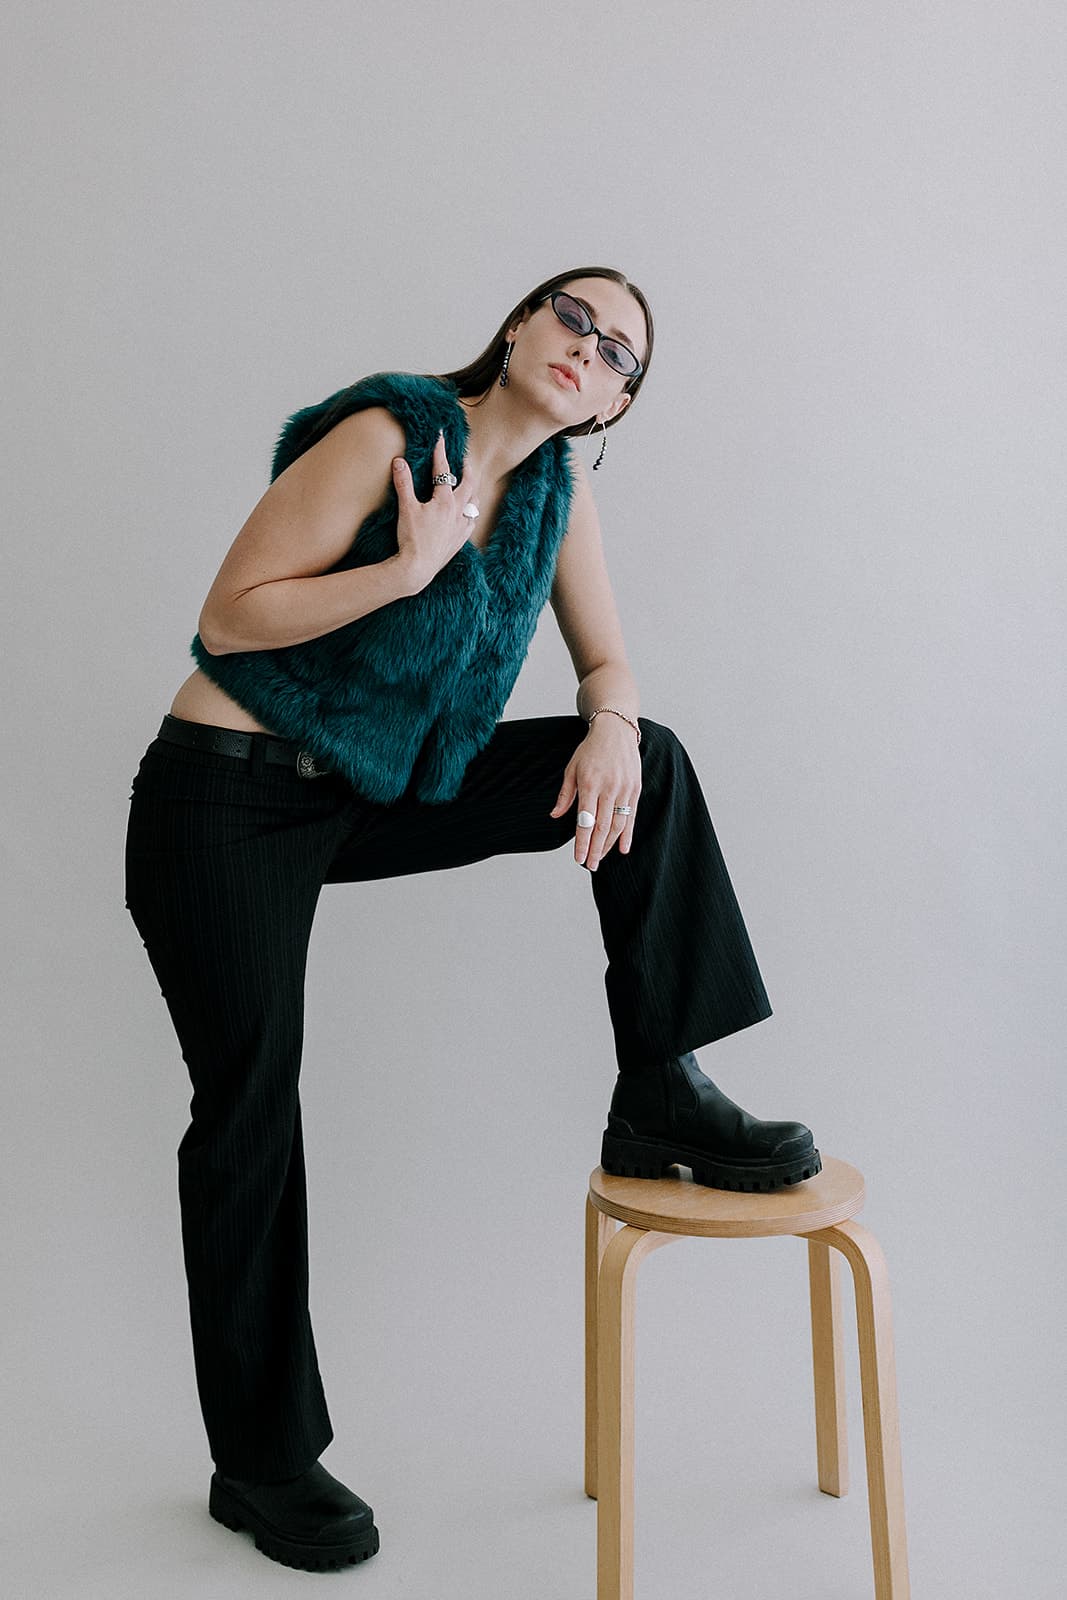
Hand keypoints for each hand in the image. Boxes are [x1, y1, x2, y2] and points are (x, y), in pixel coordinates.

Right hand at [392, 432, 479, 590]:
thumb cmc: (412, 538)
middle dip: (467, 470)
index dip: (440, 452)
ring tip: (470, 487)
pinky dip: (471, 515)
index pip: (443, 471)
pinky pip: (471, 524)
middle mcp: (457, 512)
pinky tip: (468, 516)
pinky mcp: (460, 541)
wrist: (418, 568)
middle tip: (465, 461)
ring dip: (472, 493)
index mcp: (444, 501)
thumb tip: (399, 461)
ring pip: (474, 505)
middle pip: (468, 485)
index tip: (440, 438)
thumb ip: (403, 483)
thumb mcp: (406, 508)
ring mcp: (461, 527)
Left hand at [549, 716, 641, 868]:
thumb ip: (565, 794)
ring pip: (617, 824)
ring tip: (601, 858)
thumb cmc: (590, 750)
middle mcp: (608, 788)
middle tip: (590, 865)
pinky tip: (623, 848)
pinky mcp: (635, 789)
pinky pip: (631, 816)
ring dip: (609, 845)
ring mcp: (624, 789)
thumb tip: (555, 815)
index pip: (585, 820)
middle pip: (602, 826)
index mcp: (589, 784)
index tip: (579, 858)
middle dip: (595, 849)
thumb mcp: (571, 768)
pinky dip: (627, 834)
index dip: (582, 842)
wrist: (616, 731)